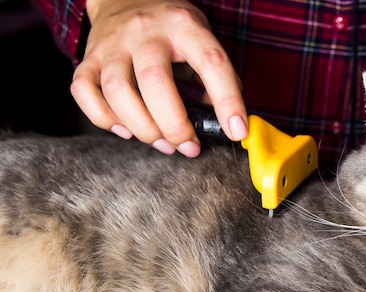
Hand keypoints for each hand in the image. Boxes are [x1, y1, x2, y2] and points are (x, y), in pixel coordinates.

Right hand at [71, 0, 247, 156]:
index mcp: (184, 26)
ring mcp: (113, 44)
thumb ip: (215, 78)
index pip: (211, 62)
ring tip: (162, 144)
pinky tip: (125, 129)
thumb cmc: (172, 29)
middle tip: (189, 147)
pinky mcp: (89, 57)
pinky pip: (84, 91)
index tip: (237, 132)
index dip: (227, 100)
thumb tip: (225, 123)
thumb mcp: (202, 39)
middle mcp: (145, 31)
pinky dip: (103, 118)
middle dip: (174, 125)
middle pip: (154, 81)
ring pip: (117, 90)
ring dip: (142, 128)